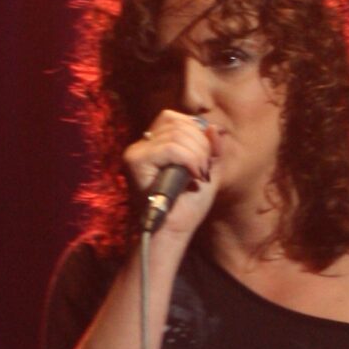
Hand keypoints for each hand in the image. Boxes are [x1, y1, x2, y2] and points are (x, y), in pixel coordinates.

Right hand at [122, 113, 220, 238]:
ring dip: (197, 154)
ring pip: (175, 134)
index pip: (173, 118)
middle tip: (204, 170)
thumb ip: (212, 149)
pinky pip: (169, 148)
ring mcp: (136, 152)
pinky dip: (188, 159)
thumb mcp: (207, 171)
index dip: (195, 130)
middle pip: (176, 123)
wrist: (174, 230)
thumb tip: (213, 127)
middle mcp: (142, 145)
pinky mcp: (135, 162)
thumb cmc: (188, 205)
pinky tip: (193, 176)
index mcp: (154, 143)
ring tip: (199, 175)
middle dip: (200, 144)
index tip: (204, 157)